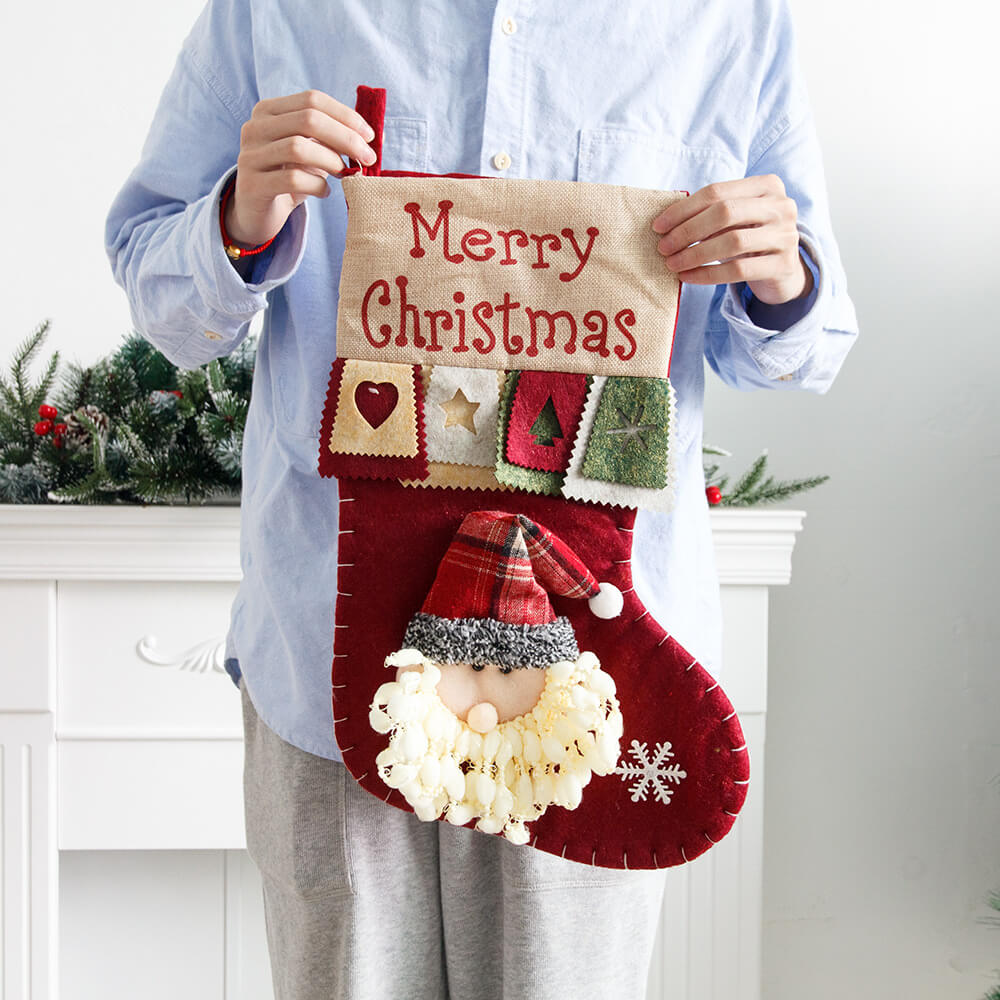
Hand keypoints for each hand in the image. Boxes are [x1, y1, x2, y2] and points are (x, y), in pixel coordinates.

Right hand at [225, 90, 376, 247]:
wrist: (257, 211)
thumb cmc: (289, 176)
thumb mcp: (310, 152)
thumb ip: (332, 138)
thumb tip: (373, 135)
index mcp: (268, 111)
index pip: (312, 100)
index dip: (345, 115)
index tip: (369, 136)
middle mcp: (255, 128)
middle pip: (308, 120)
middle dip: (345, 138)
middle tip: (368, 158)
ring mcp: (250, 156)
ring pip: (298, 148)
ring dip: (331, 161)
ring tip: (344, 174)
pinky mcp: (252, 185)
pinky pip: (292, 180)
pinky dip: (317, 186)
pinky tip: (325, 192)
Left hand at [652, 175, 811, 304]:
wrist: (783, 270)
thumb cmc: (749, 238)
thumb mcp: (735, 219)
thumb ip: (709, 212)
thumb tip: (665, 222)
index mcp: (767, 185)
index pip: (717, 191)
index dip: (683, 209)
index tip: (658, 226)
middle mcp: (782, 205)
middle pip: (724, 213)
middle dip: (688, 231)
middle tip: (663, 247)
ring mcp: (787, 235)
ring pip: (732, 242)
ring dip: (695, 254)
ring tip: (672, 264)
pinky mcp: (783, 264)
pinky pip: (738, 270)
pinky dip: (708, 274)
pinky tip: (688, 277)